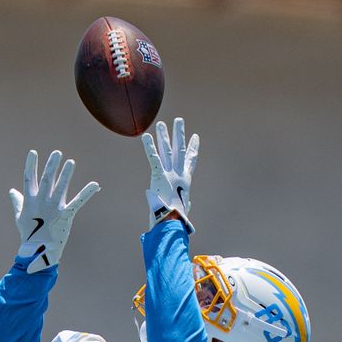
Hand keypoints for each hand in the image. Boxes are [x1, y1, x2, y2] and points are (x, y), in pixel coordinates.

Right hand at [9, 150, 99, 273]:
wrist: (37, 251)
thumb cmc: (29, 234)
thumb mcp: (20, 216)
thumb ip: (18, 201)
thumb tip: (12, 191)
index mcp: (30, 201)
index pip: (29, 179)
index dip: (31, 165)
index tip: (33, 152)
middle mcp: (42, 202)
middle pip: (47, 179)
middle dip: (52, 165)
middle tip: (57, 153)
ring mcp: (54, 208)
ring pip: (61, 187)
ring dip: (66, 174)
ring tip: (71, 162)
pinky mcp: (66, 215)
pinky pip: (78, 201)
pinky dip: (87, 192)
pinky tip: (95, 184)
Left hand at [141, 117, 198, 231]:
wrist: (172, 221)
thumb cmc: (176, 218)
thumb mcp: (183, 209)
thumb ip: (185, 204)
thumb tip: (188, 206)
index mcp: (185, 181)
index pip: (190, 161)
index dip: (193, 148)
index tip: (195, 137)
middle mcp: (178, 174)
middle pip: (179, 150)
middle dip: (178, 134)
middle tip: (178, 120)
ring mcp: (169, 174)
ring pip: (166, 151)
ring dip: (163, 136)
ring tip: (160, 124)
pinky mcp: (158, 176)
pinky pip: (153, 158)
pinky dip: (148, 147)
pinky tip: (145, 136)